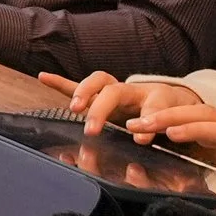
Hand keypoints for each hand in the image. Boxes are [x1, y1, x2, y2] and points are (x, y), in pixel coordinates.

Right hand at [37, 71, 203, 135]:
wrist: (171, 100)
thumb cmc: (170, 111)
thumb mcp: (172, 119)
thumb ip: (157, 126)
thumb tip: (141, 137)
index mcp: (146, 95)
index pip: (138, 100)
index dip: (141, 120)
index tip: (139, 139)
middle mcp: (126, 90)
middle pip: (109, 89)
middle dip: (99, 107)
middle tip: (92, 128)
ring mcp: (111, 92)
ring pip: (95, 84)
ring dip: (82, 93)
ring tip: (75, 108)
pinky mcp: (99, 97)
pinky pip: (77, 87)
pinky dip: (60, 83)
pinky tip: (43, 77)